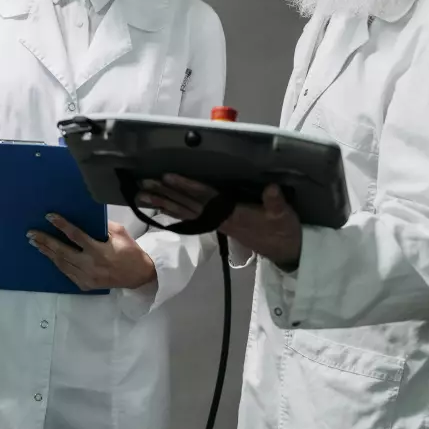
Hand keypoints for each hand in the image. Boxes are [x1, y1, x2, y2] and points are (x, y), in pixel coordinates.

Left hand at [28, 215, 156, 290]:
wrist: (139, 275)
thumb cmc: (129, 250)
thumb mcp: (119, 233)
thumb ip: (102, 226)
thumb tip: (84, 217)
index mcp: (99, 250)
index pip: (76, 235)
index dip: (61, 225)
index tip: (49, 216)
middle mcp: (90, 265)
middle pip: (62, 251)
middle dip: (45, 241)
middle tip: (31, 233)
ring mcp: (87, 277)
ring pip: (61, 263)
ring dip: (47, 252)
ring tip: (35, 243)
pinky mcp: (85, 285)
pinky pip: (66, 273)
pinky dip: (57, 263)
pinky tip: (49, 255)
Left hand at [137, 175, 302, 270]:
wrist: (285, 251)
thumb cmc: (284, 231)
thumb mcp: (284, 216)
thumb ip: (276, 203)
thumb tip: (271, 188)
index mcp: (232, 213)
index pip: (205, 196)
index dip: (186, 186)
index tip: (168, 176)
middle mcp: (219, 218)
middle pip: (187, 203)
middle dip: (165, 193)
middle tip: (143, 184)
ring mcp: (216, 222)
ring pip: (185, 211)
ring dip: (163, 202)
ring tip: (142, 194)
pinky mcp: (217, 225)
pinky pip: (190, 218)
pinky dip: (174, 211)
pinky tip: (160, 207)